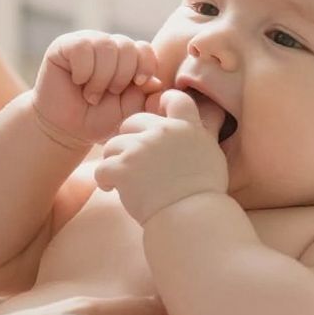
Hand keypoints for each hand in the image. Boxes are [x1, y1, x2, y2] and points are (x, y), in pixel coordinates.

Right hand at [33, 31, 161, 148]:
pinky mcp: (65, 45)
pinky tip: (77, 81)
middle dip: (121, 76)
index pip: (144, 49)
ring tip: (91, 94)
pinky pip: (83, 47)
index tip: (139, 84)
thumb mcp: (128, 112)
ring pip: (106, 47)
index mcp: (126, 58)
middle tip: (108, 94)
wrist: (64, 128)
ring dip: (100, 77)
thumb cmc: (97, 119)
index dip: (145, 65)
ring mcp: (87, 42)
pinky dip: (83, 70)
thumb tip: (155, 82)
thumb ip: (145, 97)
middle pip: (127, 46)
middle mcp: (107, 46)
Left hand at [94, 88, 228, 223]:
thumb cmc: (203, 194)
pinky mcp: (122, 168)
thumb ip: (199, 136)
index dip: (163, 102)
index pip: (175, 98)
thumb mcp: (211, 155)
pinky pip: (102, 168)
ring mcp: (140, 148)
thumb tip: (197, 127)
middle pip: (132, 121)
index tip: (157, 114)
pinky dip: (104, 180)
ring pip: (112, 145)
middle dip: (129, 139)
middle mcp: (163, 131)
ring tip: (122, 181)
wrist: (191, 216)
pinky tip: (111, 189)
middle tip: (132, 161)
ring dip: (114, 161)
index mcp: (186, 127)